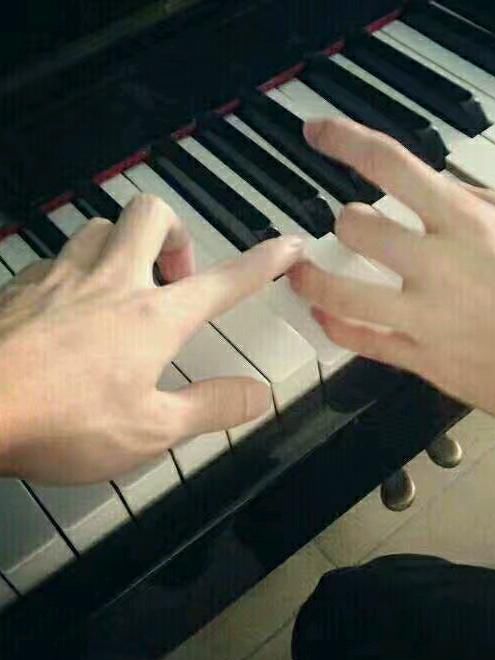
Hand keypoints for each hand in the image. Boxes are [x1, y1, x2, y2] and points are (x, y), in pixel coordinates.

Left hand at [0, 195, 302, 483]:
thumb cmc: (63, 423)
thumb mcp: (151, 430)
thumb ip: (211, 407)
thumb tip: (259, 396)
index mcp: (153, 318)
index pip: (224, 282)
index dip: (264, 262)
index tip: (288, 244)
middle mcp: (110, 282)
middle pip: (153, 215)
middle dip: (177, 234)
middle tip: (176, 279)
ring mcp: (60, 277)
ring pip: (100, 227)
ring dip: (124, 247)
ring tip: (125, 289)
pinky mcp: (19, 286)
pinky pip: (57, 256)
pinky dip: (77, 270)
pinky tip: (70, 309)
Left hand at [289, 118, 494, 448]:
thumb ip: (486, 204)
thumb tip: (444, 186)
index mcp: (471, 225)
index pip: (390, 166)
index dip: (344, 142)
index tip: (319, 134)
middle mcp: (440, 267)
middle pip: (355, 229)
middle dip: (342, 221)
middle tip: (343, 225)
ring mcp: (427, 319)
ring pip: (341, 295)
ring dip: (311, 280)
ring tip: (299, 273)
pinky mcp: (424, 363)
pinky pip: (363, 343)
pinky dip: (336, 329)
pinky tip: (325, 319)